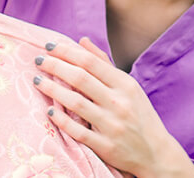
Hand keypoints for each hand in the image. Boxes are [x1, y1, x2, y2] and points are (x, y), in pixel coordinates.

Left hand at [33, 38, 193, 177]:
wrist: (157, 153)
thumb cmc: (138, 113)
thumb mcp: (127, 85)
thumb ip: (103, 62)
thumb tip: (82, 40)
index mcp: (124, 84)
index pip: (90, 61)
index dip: (66, 51)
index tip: (48, 46)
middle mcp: (119, 102)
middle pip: (80, 78)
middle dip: (55, 66)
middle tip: (38, 61)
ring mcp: (112, 125)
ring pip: (76, 102)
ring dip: (52, 89)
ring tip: (37, 81)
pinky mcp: (106, 147)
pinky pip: (79, 131)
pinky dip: (62, 120)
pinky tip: (50, 110)